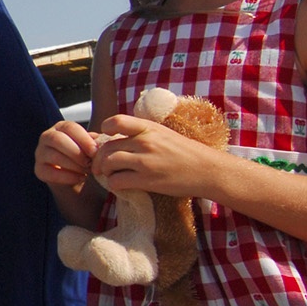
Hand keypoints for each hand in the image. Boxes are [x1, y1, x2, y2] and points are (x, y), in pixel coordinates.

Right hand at [34, 120, 97, 189]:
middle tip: (90, 163)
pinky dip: (67, 177)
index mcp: (61, 127)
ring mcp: (40, 153)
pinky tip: (80, 178)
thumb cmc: (87, 157)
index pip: (69, 128)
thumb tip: (99, 141)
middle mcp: (47, 137)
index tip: (95, 152)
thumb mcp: (92, 147)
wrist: (78, 177)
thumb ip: (95, 142)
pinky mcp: (38, 170)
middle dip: (76, 152)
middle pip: (57, 139)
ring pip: (53, 156)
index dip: (83, 139)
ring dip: (73, 165)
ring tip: (87, 171)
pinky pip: (50, 173)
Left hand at [92, 114, 227, 200]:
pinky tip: (119, 184)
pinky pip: (117, 181)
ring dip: (104, 171)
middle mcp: (145, 142)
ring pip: (109, 163)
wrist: (207, 170)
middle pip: (108, 146)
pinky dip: (113, 184)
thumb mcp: (163, 134)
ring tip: (109, 174)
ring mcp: (145, 161)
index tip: (105, 138)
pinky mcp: (147, 180)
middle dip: (99, 157)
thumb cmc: (186, 152)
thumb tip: (115, 136)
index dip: (105, 129)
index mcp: (149, 128)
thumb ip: (141, 133)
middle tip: (100, 165)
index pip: (116, 121)